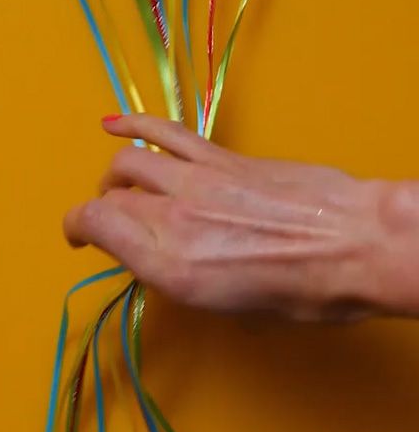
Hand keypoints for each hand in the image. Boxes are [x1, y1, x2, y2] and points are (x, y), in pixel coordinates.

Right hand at [62, 114, 418, 320]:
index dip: (76, 228)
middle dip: (101, 210)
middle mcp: (173, 216)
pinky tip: (113, 124)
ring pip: (128, 162)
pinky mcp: (219, 157)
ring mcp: (195, 179)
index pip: (94, 225)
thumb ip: (175, 276)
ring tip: (119, 186)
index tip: (78, 237)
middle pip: (109, 197)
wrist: (355, 246)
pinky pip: (163, 133)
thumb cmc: (302, 291)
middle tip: (110, 222)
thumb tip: (155, 255)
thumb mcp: (226, 308)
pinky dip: (133, 124)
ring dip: (115, 175)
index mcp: (169, 263)